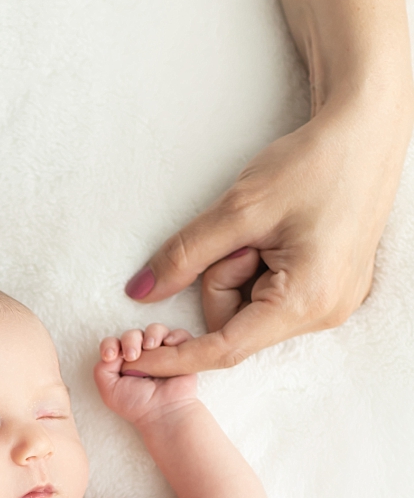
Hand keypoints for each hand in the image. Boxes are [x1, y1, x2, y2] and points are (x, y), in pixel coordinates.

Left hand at [95, 324, 203, 424]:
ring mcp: (161, 352)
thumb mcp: (109, 390)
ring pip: (155, 330)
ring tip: (150, 347)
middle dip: (130, 340)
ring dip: (152, 334)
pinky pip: (179, 335)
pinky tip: (168, 344)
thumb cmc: (136, 404)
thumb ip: (102, 369)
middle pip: (133, 334)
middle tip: (132, 356)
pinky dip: (175, 335)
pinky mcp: (180, 353)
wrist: (163, 412)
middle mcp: (141, 354)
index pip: (113, 343)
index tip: (110, 357)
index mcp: (122, 361)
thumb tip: (114, 351)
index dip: (110, 345)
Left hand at [121, 95, 412, 373]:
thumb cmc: (313, 165)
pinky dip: (255, 268)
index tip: (131, 363)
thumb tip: (140, 293)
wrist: (366, 134)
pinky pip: (269, 295)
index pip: (224, 349)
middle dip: (219, 278)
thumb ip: (184, 256)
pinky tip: (275, 236)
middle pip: (232, 323)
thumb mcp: (238, 210)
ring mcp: (330, 302)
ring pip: (247, 308)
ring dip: (238, 270)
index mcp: (307, 301)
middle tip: (244, 233)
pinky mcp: (328, 288)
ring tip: (266, 229)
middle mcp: (324, 313)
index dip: (172, 357)